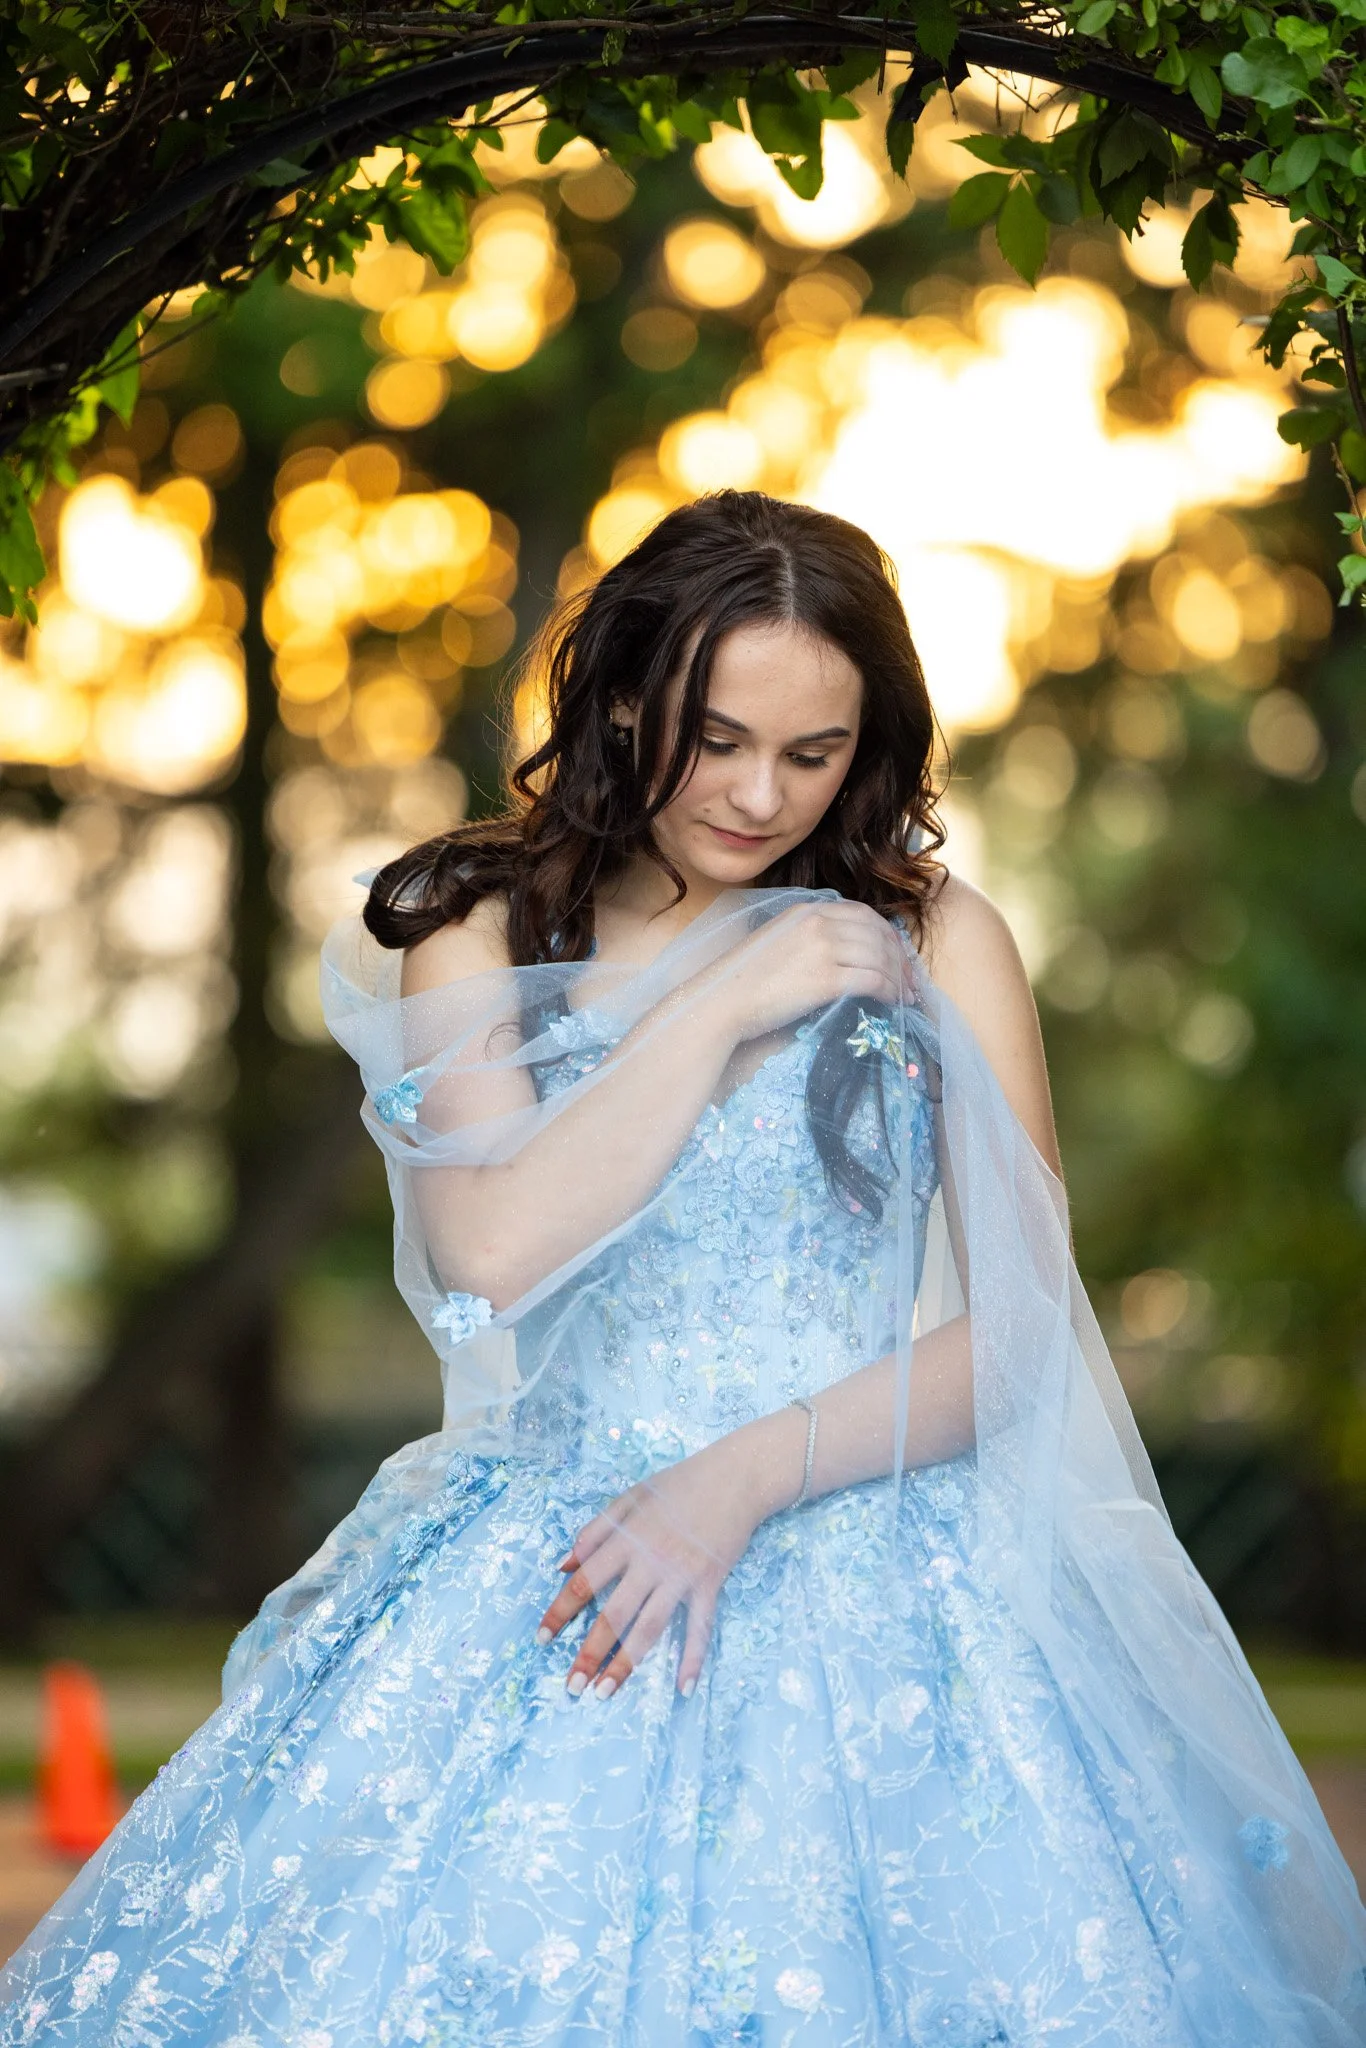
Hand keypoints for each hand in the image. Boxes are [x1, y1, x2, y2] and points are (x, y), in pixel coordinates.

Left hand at [535, 1423, 796, 1698]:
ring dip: (626, 1664)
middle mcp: (649, 1563)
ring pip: (649, 1628)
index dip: (560, 1612)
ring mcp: (681, 1576)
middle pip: (613, 1615)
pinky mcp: (710, 1584)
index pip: (584, 1583)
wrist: (734, 1477)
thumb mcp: (630, 1497)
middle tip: (571, 1686)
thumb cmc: (679, 1484)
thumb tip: (563, 1565)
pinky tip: (683, 1688)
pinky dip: (693, 1658)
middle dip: (589, 1653)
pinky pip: (700, 1628)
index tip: (542, 1639)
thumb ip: (595, 1531)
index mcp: (626, 1540)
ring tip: (604, 1693)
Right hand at [712, 901, 905, 1043]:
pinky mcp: (826, 979)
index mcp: (807, 910)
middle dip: (900, 958)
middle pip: (877, 934)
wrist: (722, 1000)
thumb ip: (808, 935)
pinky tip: (892, 1002)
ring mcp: (824, 949)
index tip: (897, 955)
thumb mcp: (778, 939)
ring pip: (880, 958)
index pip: (863, 914)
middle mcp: (819, 923)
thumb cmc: (744, 979)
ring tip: (906, 996)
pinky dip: (890, 991)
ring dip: (899, 978)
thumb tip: (843, 952)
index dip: (887, 935)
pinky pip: (873, 980)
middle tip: (910, 981)